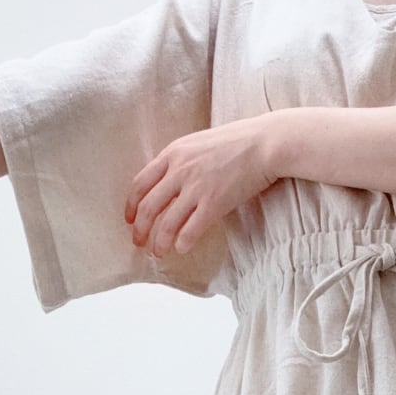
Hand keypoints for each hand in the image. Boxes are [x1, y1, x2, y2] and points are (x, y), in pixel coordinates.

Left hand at [125, 114, 278, 257]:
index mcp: (173, 153)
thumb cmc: (238, 141)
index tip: (130, 219)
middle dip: (140, 229)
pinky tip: (181, 249)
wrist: (265, 143)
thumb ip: (182, 160)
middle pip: (149, 207)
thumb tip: (170, 182)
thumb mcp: (199, 143)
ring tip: (159, 253)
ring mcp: (196, 188)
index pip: (140, 183)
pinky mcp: (214, 203)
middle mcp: (180, 171)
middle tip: (139, 243)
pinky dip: (182, 243)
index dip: (131, 205)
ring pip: (167, 223)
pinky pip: (190, 230)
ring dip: (159, 242)